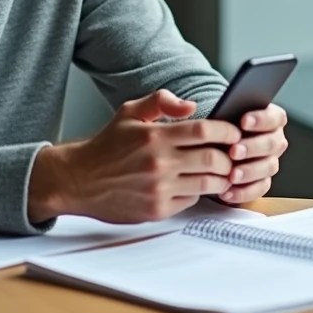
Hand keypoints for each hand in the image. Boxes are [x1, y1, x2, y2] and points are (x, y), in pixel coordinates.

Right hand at [28, 90, 241, 223]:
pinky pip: (192, 201)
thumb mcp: (129, 112)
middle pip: (214, 159)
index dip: (226, 131)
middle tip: (233, 154)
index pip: (204, 131)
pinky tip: (197, 184)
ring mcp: (159, 189)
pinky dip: (200, 192)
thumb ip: (161, 101)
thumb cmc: (107, 145)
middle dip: (230, 157)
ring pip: (209, 184)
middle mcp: (158, 163)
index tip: (234, 132)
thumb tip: (191, 106)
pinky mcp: (157, 210)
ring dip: (222, 177)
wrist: (79, 180)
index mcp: (154, 136)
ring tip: (222, 171)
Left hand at [218, 104, 287, 204]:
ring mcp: (270, 162)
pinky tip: (227, 192)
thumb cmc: (222, 127)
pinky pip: (259, 189)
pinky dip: (243, 192)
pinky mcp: (262, 182)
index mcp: (271, 120)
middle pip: (272, 144)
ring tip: (231, 175)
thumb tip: (224, 114)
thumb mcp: (225, 115)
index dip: (261, 119)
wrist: (213, 148)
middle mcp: (275, 141)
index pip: (275, 117)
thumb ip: (229, 112)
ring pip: (268, 167)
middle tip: (234, 151)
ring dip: (250, 172)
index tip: (243, 121)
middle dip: (252, 148)